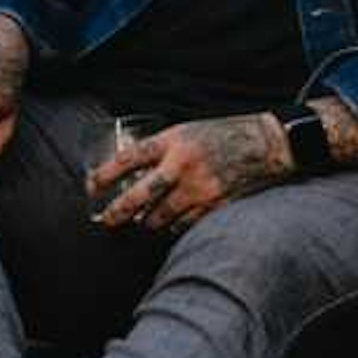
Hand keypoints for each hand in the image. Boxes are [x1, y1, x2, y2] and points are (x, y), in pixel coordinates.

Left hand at [89, 112, 288, 234]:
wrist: (266, 144)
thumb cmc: (225, 134)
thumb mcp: (188, 131)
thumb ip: (162, 149)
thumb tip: (134, 172)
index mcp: (174, 141)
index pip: (129, 159)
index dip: (105, 175)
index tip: (91, 187)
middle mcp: (183, 164)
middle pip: (139, 196)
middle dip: (117, 212)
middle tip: (107, 220)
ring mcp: (199, 187)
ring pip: (160, 216)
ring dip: (148, 222)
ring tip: (144, 222)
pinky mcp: (214, 204)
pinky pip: (184, 225)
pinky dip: (174, 226)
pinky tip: (172, 223)